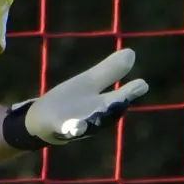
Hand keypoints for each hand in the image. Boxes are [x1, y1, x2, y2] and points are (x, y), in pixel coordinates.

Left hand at [2, 48, 148, 149]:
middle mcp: (92, 116)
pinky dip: (70, 129)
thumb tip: (131, 52)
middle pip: (107, 112)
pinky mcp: (57, 128)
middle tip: (124, 100)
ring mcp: (74, 124)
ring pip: (88, 124)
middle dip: (114, 106)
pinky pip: (65, 130)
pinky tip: (73, 127)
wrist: (39, 119)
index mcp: (102, 103)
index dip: (130, 91)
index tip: (143, 84)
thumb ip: (110, 71)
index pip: (119, 97)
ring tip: (98, 114)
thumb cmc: (69, 102)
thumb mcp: (89, 83)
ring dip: (93, 120)